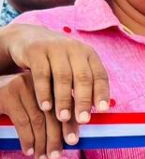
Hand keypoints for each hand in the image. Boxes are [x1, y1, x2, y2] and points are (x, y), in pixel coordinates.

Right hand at [0, 25, 109, 141]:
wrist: (27, 38)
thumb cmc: (55, 62)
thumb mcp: (73, 67)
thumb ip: (83, 86)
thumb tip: (96, 114)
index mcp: (88, 54)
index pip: (99, 75)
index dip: (102, 92)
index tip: (103, 110)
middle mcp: (74, 49)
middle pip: (83, 77)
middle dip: (84, 100)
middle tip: (83, 120)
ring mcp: (55, 48)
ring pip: (63, 76)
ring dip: (64, 99)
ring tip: (63, 118)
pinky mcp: (36, 51)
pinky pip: (41, 74)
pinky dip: (44, 92)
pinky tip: (45, 107)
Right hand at [0, 74, 66, 158]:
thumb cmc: (20, 104)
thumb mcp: (38, 105)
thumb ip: (52, 116)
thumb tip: (68, 139)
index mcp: (53, 83)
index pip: (67, 104)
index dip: (71, 124)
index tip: (73, 142)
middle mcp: (40, 82)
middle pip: (53, 113)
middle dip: (55, 138)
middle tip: (54, 156)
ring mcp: (23, 86)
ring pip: (38, 120)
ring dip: (41, 143)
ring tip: (41, 157)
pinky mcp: (8, 95)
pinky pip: (22, 122)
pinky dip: (27, 139)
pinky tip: (28, 150)